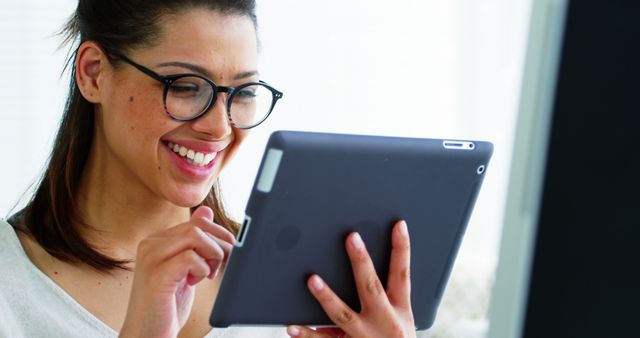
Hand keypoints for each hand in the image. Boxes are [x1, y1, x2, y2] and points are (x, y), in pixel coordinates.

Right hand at [119, 206, 235, 337]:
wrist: (147, 334)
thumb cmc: (166, 305)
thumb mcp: (185, 268)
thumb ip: (193, 242)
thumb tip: (206, 210)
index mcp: (157, 240)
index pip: (197, 222)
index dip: (220, 235)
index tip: (227, 253)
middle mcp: (150, 244)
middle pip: (199, 227)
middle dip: (220, 246)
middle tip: (222, 266)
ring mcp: (151, 258)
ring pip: (196, 237)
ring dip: (212, 256)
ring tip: (207, 274)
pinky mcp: (157, 275)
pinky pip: (191, 258)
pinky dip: (202, 269)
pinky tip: (194, 283)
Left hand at [287, 220, 414, 337]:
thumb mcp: (402, 319)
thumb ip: (387, 293)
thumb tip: (363, 258)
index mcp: (399, 310)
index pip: (402, 274)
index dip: (402, 249)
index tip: (398, 225)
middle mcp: (383, 321)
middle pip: (371, 287)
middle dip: (361, 262)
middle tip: (352, 238)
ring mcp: (363, 337)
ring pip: (343, 315)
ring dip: (327, 297)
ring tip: (312, 279)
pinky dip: (307, 334)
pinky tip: (292, 326)